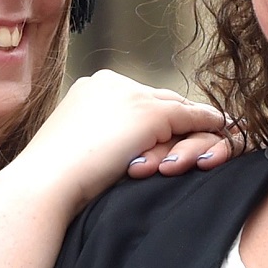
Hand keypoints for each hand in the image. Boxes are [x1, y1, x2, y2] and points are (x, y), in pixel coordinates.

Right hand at [12, 70, 230, 212]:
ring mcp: (131, 95)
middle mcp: (110, 82)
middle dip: (176, 117)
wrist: (45, 184)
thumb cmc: (52, 180)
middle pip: (156, 99)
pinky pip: (191, 117)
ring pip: (174, 107)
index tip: (167, 134)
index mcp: (89, 88)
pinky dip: (208, 125)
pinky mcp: (150, 114)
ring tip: (214, 132)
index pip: (132, 100)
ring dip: (194, 122)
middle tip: (198, 131)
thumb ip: (99, 139)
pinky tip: (223, 131)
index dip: (152, 119)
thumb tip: (122, 152)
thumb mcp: (79, 150)